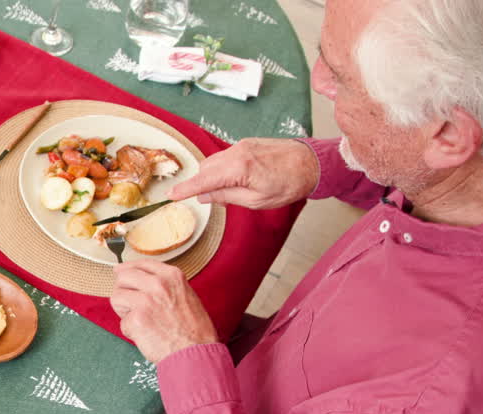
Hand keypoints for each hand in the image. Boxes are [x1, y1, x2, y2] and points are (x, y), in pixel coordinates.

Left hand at [110, 261, 217, 363]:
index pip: (140, 264)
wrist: (195, 353)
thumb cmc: (194, 330)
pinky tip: (146, 335)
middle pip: (123, 277)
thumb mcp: (186, 295)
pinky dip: (131, 331)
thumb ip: (164, 285)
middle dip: (123, 290)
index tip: (120, 272)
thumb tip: (140, 278)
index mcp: (171, 276)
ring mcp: (145, 301)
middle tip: (130, 304)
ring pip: (116, 297)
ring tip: (141, 321)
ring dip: (124, 311)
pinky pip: (123, 322)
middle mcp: (158, 284)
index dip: (127, 269)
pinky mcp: (136, 319)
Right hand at [168, 138, 318, 208]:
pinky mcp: (247, 143)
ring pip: (214, 162)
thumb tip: (205, 196)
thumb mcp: (256, 200)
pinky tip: (236, 179)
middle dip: (202, 184)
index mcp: (239, 168)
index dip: (186, 189)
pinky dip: (223, 169)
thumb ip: (227, 196)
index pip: (204, 180)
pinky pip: (225, 157)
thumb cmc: (289, 184)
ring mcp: (242, 145)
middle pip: (206, 169)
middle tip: (212, 200)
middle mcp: (237, 152)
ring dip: (213, 176)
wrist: (311, 163)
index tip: (171, 195)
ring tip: (230, 190)